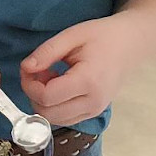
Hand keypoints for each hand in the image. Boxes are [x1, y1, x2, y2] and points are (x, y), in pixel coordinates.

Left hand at [19, 15, 142, 126]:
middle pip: (48, 114)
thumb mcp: (71, 35)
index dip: (29, 84)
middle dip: (33, 94)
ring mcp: (95, 111)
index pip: (47, 97)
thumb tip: (25, 68)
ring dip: (43, 101)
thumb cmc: (101, 36)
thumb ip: (46, 52)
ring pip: (54, 120)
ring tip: (49, 77)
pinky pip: (65, 119)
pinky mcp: (94, 113)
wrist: (129, 45)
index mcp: (88, 81)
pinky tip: (58, 86)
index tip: (28, 67)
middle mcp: (93, 102)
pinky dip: (54, 106)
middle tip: (37, 72)